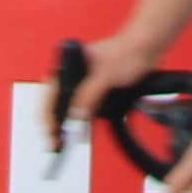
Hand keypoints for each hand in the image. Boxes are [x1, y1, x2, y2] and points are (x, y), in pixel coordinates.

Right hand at [48, 29, 153, 165]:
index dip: (46, 116)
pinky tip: (80, 132)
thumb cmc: (126, 50)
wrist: (145, 49)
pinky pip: (85, 111)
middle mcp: (74, 76)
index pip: (49, 95)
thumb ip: (89, 94)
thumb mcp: (104, 75)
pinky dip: (81, 123)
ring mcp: (85, 85)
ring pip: (69, 110)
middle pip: (55, 104)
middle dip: (53, 124)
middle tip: (54, 143)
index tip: (49, 133)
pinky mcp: (97, 92)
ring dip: (66, 126)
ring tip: (62, 141)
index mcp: (69, 66)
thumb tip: (76, 115)